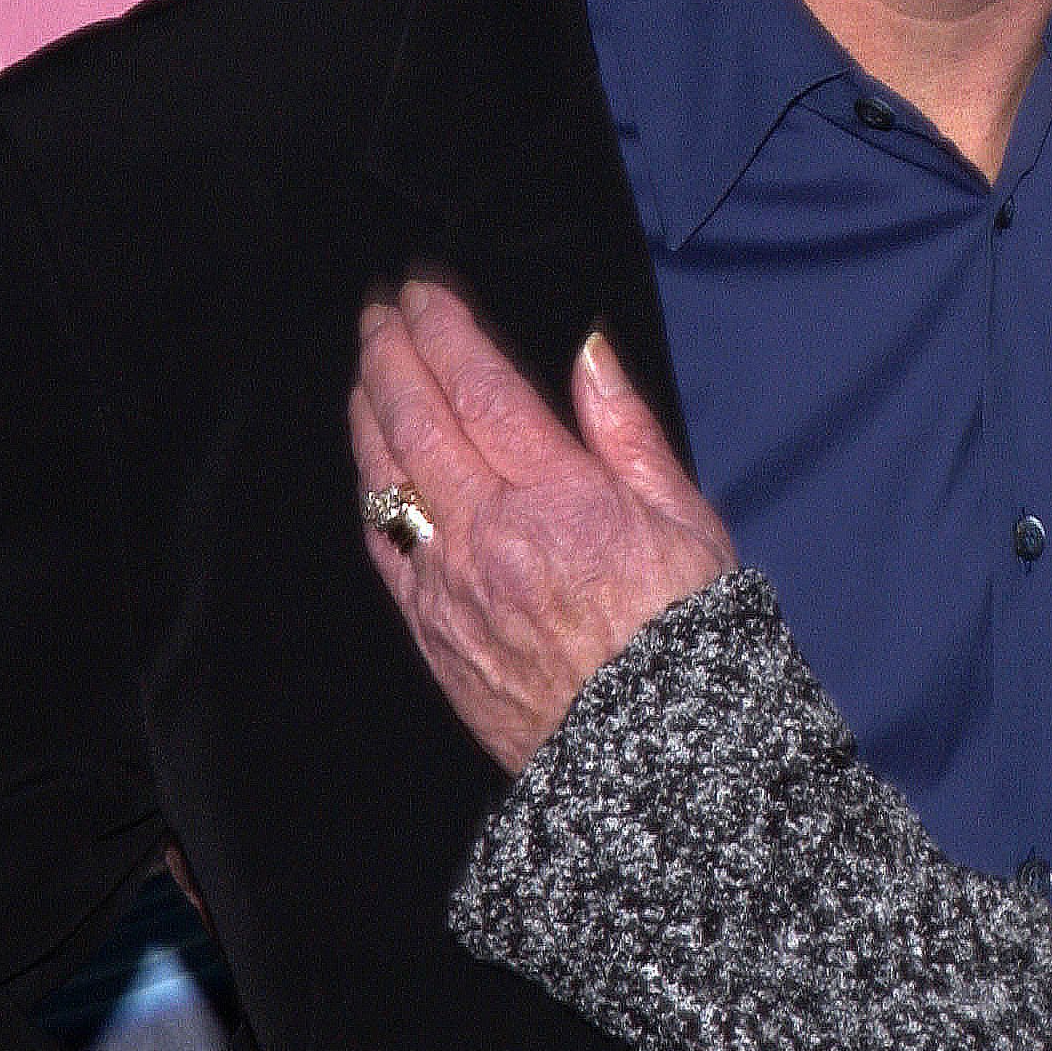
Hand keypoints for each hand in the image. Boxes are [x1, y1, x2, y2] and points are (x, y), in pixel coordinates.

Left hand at [352, 278, 735, 774]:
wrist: (651, 759)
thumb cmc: (684, 634)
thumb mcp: (681, 515)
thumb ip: (624, 427)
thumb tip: (589, 351)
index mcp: (558, 497)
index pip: (477, 387)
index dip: (441, 330)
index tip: (423, 291)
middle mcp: (489, 535)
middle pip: (415, 419)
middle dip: (390, 353)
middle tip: (382, 311)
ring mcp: (449, 585)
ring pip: (386, 478)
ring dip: (370, 410)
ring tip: (368, 367)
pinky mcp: (432, 631)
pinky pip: (385, 543)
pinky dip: (372, 488)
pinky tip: (372, 462)